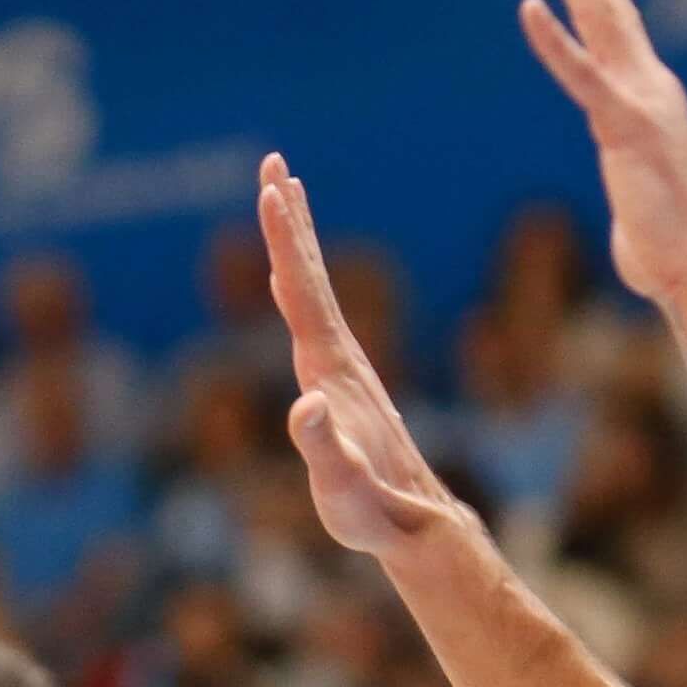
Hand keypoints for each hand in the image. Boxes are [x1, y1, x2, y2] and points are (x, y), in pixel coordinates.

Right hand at [261, 154, 461, 556]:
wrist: (416, 524)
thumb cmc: (373, 512)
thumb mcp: (343, 488)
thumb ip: (325, 448)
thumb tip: (306, 405)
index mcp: (330, 370)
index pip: (302, 292)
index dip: (284, 241)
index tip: (270, 190)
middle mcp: (338, 357)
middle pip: (308, 275)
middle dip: (288, 219)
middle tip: (273, 163)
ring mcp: (342, 367)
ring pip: (314, 290)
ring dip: (295, 242)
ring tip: (281, 199)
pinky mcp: (342, 383)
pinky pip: (314, 316)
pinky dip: (299, 283)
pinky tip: (291, 280)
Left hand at [516, 0, 686, 310]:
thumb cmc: (670, 248)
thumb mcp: (644, 201)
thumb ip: (634, 187)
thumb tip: (640, 214)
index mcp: (650, 100)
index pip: (618, 32)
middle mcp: (649, 87)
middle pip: (607, 8)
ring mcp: (639, 101)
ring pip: (599, 19)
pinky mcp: (623, 126)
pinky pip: (581, 75)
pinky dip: (554, 42)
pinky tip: (529, 6)